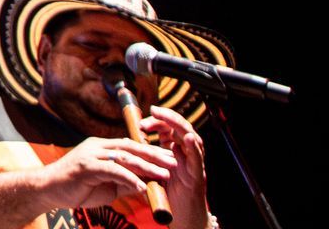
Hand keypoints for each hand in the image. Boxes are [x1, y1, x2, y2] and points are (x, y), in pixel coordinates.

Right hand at [41, 134, 177, 209]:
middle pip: (130, 147)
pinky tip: (141, 187)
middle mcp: (97, 147)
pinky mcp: (85, 166)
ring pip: (124, 157)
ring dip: (146, 166)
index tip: (169, 158)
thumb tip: (144, 184)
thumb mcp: (106, 185)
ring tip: (164, 174)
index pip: (130, 146)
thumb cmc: (76, 188)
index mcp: (101, 147)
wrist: (48, 190)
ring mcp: (90, 154)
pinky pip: (112, 170)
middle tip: (173, 162)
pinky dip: (129, 178)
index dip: (151, 152)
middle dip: (154, 155)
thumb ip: (123, 181)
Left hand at [138, 105, 207, 223]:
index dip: (158, 121)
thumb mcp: (154, 171)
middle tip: (153, 110)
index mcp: (176, 153)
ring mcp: (194, 165)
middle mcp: (187, 156)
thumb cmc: (167, 195)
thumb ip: (147, 157)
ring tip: (166, 116)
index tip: (142, 120)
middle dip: (167, 118)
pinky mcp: (198, 177)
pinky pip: (198, 159)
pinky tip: (187, 139)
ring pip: (192, 138)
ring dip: (178, 126)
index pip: (170, 129)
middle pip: (181, 128)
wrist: (182, 218)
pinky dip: (194, 148)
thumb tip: (130, 142)